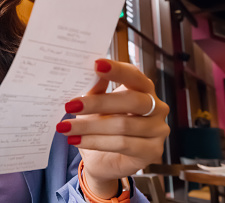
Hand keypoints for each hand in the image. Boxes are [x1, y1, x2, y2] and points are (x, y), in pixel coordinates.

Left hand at [56, 59, 169, 197]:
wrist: (103, 160)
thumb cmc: (101, 126)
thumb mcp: (95, 105)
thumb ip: (95, 91)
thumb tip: (88, 75)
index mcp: (143, 89)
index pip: (134, 75)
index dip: (117, 70)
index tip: (96, 64)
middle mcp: (157, 107)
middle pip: (131, 100)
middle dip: (97, 103)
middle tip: (70, 106)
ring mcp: (158, 130)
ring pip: (123, 125)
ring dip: (89, 126)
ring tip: (65, 127)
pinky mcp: (152, 151)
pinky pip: (122, 144)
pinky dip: (95, 141)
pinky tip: (76, 140)